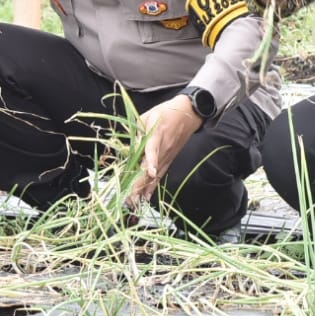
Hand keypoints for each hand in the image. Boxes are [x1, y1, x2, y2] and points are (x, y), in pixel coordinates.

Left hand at [124, 93, 203, 209]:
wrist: (187, 114)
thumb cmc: (166, 112)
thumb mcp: (148, 115)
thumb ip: (136, 130)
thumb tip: (126, 145)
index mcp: (157, 135)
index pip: (152, 150)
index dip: (151, 161)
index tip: (150, 172)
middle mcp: (163, 149)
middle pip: (150, 169)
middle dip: (139, 183)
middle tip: (129, 198)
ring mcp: (167, 157)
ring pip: (154, 176)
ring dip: (144, 189)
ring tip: (134, 203)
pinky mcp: (169, 160)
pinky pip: (159, 175)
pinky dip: (152, 187)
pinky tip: (146, 197)